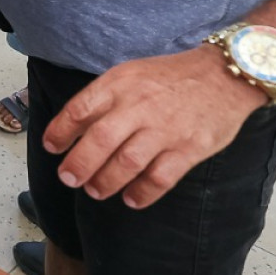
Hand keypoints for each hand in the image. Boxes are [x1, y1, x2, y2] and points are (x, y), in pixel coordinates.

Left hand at [41, 45, 266, 208]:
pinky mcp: (189, 148)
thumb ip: (103, 99)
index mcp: (121, 84)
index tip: (51, 147)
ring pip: (127, 163)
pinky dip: (142, 193)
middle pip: (100, 140)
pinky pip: (160, 178)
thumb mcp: (130, 75)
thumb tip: (71, 128)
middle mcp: (139, 105)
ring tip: (95, 191)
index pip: (80, 108)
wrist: (224, 75)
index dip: (60, 130)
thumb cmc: (170, 77)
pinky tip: (131, 199)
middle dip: (79, 164)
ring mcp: (165, 128)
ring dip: (106, 181)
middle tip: (69, 179)